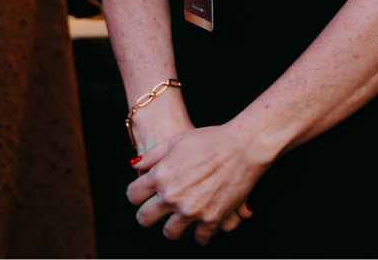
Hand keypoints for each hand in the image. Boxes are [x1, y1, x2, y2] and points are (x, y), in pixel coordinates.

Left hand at [128, 123, 264, 243]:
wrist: (243, 146)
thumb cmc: (211, 139)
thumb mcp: (178, 140)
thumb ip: (153, 154)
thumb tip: (136, 164)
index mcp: (160, 176)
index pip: (133, 196)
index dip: (137, 196)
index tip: (145, 196)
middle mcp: (171, 196)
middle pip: (145, 219)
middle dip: (148, 216)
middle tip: (158, 212)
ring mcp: (190, 210)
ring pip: (170, 233)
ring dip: (174, 227)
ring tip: (181, 219)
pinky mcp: (211, 218)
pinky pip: (199, 237)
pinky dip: (200, 234)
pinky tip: (202, 225)